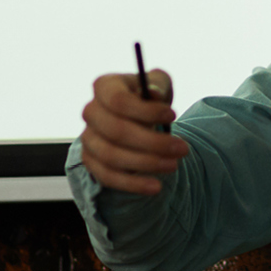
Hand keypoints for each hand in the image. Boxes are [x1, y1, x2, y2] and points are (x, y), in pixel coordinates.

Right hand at [79, 69, 188, 194]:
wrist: (138, 119)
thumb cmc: (149, 98)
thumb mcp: (158, 84)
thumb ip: (156, 84)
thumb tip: (153, 94)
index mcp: (105, 86)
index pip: (118, 101)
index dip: (145, 111)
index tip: (173, 116)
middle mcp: (91, 112)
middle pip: (116, 131)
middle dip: (152, 142)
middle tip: (182, 148)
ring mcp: (87, 138)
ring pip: (112, 156)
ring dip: (146, 164)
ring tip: (174, 165)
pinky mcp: (90, 161)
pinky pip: (108, 177)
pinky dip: (132, 184)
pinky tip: (156, 186)